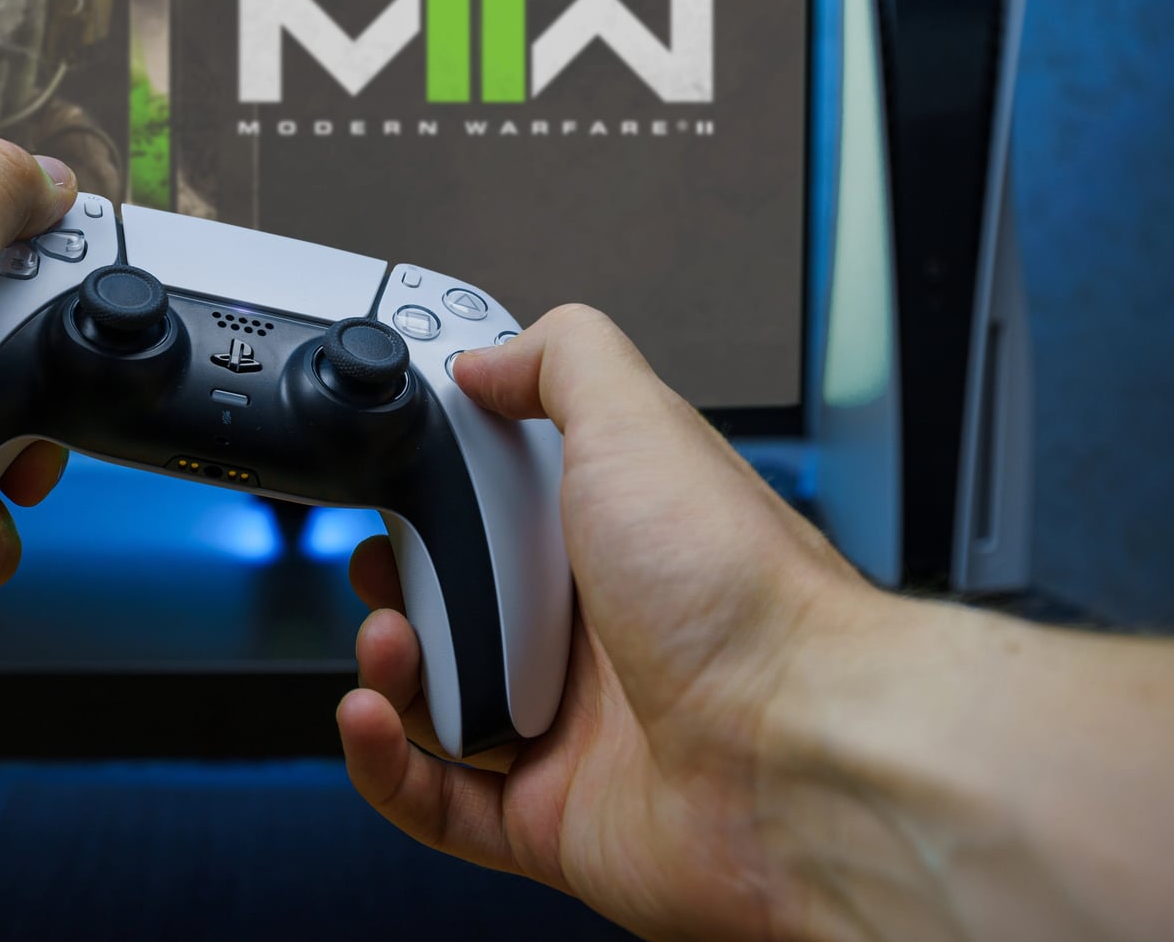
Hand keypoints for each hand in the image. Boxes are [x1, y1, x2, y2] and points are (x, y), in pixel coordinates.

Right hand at [337, 305, 882, 939]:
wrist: (803, 755)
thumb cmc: (746, 599)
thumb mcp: (639, 422)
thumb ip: (560, 362)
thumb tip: (486, 356)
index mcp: (615, 535)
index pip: (500, 499)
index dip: (439, 486)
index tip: (394, 471)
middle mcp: (596, 631)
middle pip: (456, 601)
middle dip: (400, 580)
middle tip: (385, 564)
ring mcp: (571, 729)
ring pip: (434, 702)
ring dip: (385, 669)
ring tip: (392, 639)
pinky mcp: (550, 817)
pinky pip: (435, 801)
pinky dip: (384, 764)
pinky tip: (371, 716)